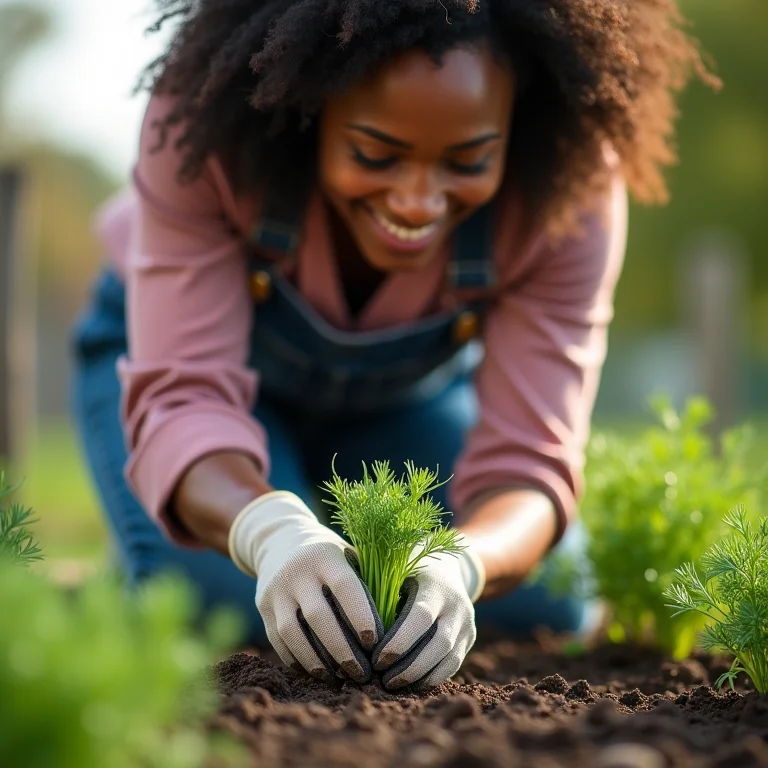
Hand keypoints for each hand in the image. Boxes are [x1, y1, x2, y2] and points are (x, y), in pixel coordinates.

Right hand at [228, 491, 382, 682]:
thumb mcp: (347, 556)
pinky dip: (298, 660)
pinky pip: (278, 641)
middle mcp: (297, 572)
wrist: (279, 540)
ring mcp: (275, 590)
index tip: (376, 642)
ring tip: (338, 678)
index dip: (361, 616)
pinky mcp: (262, 608)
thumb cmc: (330, 556)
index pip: (345, 587)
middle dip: (342, 649)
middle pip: (318, 617)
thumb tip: (394, 627)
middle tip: (362, 673)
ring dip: (317, 661)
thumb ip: (365, 583)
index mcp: (326, 556)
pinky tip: (318, 672)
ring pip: (293, 633)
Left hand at [372, 542, 484, 690]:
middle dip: (409, 667)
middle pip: (438, 644)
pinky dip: (431, 678)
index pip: (420, 617)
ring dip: (419, 676)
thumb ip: (373, 580)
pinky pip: (452, 665)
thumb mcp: (396, 565)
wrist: (450, 567)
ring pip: (447, 659)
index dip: (398, 642)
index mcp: (436, 584)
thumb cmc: (409, 566)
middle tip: (380, 680)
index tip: (374, 659)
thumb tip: (338, 596)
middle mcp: (457, 604)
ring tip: (390, 685)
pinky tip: (408, 684)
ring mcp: (466, 623)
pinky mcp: (468, 639)